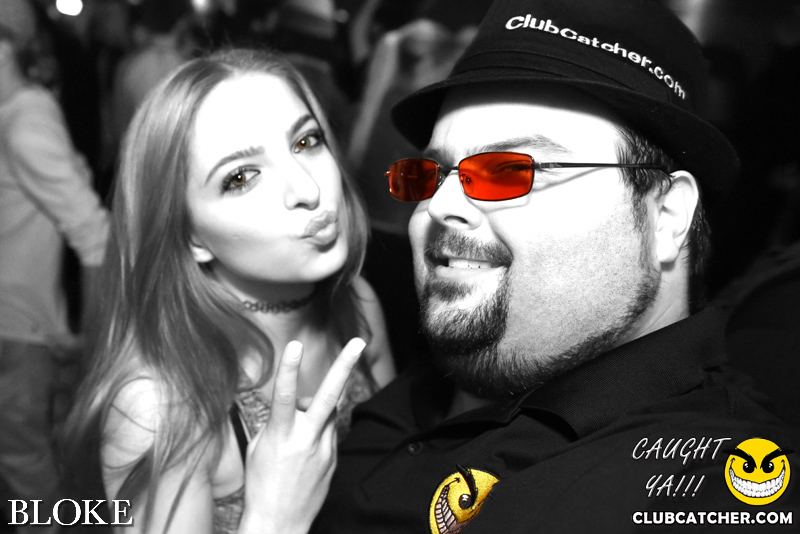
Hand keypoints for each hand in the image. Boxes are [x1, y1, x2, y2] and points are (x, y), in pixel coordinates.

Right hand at [239, 338, 366, 533]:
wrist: (279, 523)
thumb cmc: (261, 483)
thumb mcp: (259, 447)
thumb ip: (280, 421)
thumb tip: (298, 405)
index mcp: (280, 436)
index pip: (284, 396)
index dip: (289, 368)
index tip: (294, 344)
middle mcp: (306, 440)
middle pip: (328, 396)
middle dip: (343, 365)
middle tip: (358, 342)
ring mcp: (324, 450)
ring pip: (328, 412)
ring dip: (315, 411)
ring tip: (295, 436)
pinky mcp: (334, 459)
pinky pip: (329, 433)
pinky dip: (318, 432)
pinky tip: (304, 453)